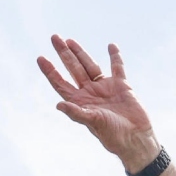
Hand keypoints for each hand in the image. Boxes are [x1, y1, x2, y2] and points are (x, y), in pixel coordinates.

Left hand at [37, 36, 158, 170]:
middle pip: (73, 69)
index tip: (40, 58)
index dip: (50, 71)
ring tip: (70, 41)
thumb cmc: (113, 135)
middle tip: (54, 37)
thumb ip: (76, 113)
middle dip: (64, 54)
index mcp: (80, 102)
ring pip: (90, 66)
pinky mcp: (121, 85)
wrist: (135, 138)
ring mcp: (105, 88)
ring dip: (80, 53)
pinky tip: (111, 46)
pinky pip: (117, 67)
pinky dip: (115, 57)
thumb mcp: (93, 122)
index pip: (60, 83)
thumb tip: (58, 105)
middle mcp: (90, 93)